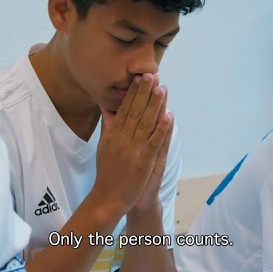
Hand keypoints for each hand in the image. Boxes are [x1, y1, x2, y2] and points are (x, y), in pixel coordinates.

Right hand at [93, 73, 172, 217]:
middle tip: (152, 74)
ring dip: (155, 105)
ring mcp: (133, 150)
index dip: (133, 92)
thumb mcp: (103, 145)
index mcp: (112, 135)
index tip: (140, 77)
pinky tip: (169, 116)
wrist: (108, 197)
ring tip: (162, 89)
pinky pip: (154, 142)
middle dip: (144, 92)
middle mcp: (121, 140)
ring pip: (146, 123)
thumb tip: (107, 106)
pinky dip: (162, 128)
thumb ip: (108, 125)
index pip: (124, 109)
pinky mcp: (144, 162)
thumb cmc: (107, 171)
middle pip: (135, 112)